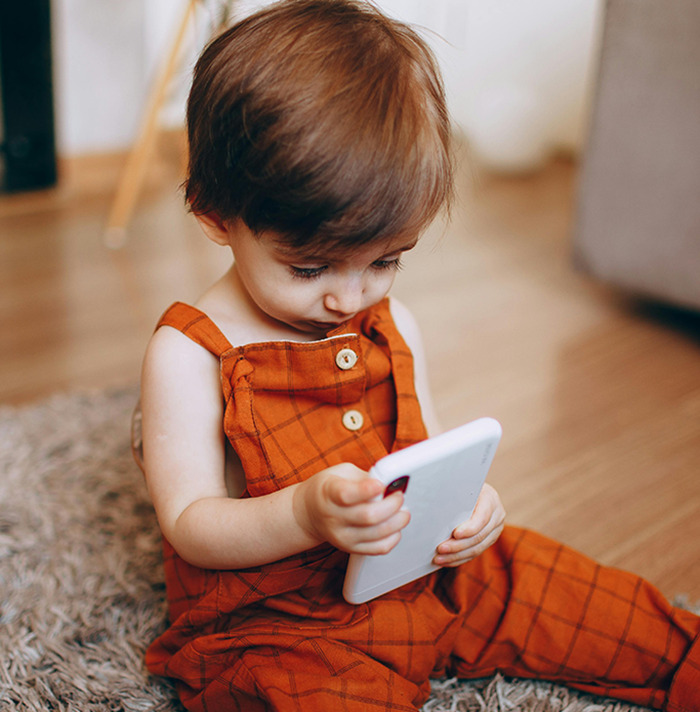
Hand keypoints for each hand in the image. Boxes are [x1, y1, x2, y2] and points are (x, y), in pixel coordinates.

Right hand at [293, 463, 409, 554]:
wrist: (309, 513)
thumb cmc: (328, 488)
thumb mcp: (340, 473)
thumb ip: (363, 477)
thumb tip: (390, 483)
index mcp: (328, 493)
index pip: (347, 495)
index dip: (367, 490)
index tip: (382, 484)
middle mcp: (333, 517)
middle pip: (368, 516)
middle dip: (392, 505)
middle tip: (399, 496)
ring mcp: (342, 536)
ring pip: (377, 534)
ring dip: (397, 521)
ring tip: (403, 511)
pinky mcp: (351, 548)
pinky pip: (378, 549)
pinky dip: (393, 538)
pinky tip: (395, 526)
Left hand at [432, 483, 504, 566]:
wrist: (474, 490)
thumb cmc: (463, 486)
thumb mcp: (461, 486)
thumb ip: (455, 495)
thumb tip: (437, 505)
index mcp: (491, 499)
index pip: (482, 518)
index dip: (469, 528)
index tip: (455, 534)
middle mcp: (497, 516)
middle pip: (479, 537)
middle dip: (458, 545)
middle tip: (440, 549)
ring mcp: (495, 530)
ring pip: (477, 549)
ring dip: (456, 556)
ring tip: (438, 558)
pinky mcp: (489, 540)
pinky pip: (474, 553)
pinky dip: (459, 559)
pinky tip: (445, 561)